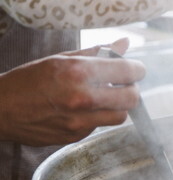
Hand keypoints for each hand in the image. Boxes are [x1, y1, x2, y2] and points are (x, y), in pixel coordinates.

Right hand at [0, 38, 146, 145]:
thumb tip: (124, 44)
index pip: (128, 71)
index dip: (137, 70)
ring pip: (120, 115)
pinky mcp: (75, 135)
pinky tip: (81, 109)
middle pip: (132, 98)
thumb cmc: (28, 80)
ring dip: (117, 106)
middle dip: (131, 89)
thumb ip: (97, 53)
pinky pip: (100, 126)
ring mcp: (79, 120)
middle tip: (122, 85)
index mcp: (79, 72)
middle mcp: (82, 97)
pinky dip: (97, 117)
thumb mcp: (60, 59)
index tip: (135, 70)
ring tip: (103, 97)